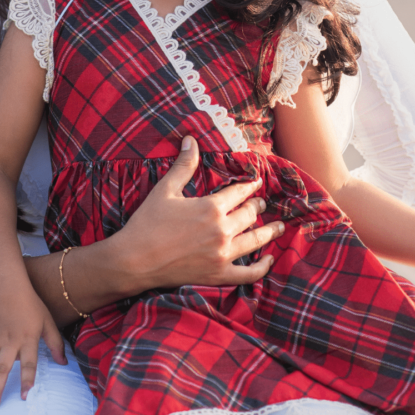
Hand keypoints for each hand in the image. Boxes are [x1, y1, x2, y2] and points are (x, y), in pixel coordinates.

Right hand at [0, 285, 65, 410]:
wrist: (6, 286)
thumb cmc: (30, 304)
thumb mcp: (47, 320)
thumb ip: (55, 342)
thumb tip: (64, 363)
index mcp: (28, 337)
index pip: (28, 363)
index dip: (27, 380)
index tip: (24, 396)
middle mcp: (10, 340)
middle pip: (2, 369)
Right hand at [114, 136, 282, 292]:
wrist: (134, 261)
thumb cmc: (147, 223)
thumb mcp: (165, 190)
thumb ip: (183, 165)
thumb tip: (191, 139)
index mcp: (211, 207)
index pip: (239, 192)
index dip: (249, 185)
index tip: (256, 182)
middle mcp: (222, 230)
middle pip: (249, 215)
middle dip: (257, 206)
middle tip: (261, 202)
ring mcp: (222, 255)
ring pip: (255, 240)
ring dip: (269, 232)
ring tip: (279, 226)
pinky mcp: (218, 275)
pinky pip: (248, 274)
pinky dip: (262, 268)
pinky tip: (269, 260)